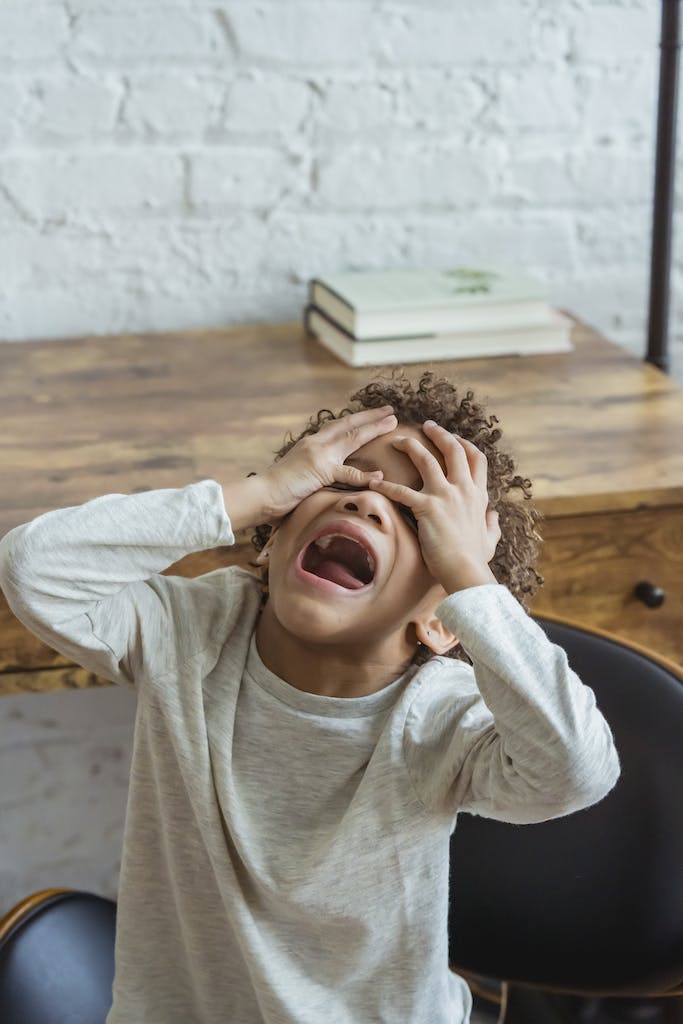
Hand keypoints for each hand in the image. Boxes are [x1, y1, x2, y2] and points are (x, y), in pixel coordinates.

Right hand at [262, 406, 396, 521]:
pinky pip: (348, 473)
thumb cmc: (275, 491)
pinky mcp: (320, 470)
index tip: (370, 415)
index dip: (354, 420)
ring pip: (352, 438)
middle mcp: (316, 443)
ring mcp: (319, 454)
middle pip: (348, 425)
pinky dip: (364, 475)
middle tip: (389, 410)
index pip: (336, 427)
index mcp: (310, 444)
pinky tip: (380, 475)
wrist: (260, 494)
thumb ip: (311, 472)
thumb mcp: (298, 474)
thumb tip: (319, 478)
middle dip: (370, 417)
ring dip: (374, 429)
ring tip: (392, 423)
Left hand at [368, 420, 500, 591]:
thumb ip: (491, 524)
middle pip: (453, 450)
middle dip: (439, 434)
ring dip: (411, 447)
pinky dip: (385, 486)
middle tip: (426, 425)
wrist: (465, 571)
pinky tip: (373, 483)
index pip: (476, 459)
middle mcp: (463, 489)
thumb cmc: (475, 559)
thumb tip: (494, 515)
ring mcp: (446, 496)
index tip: (455, 438)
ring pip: (426, 460)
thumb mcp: (490, 539)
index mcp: (478, 495)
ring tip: (398, 440)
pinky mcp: (427, 508)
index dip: (465, 444)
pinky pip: (401, 491)